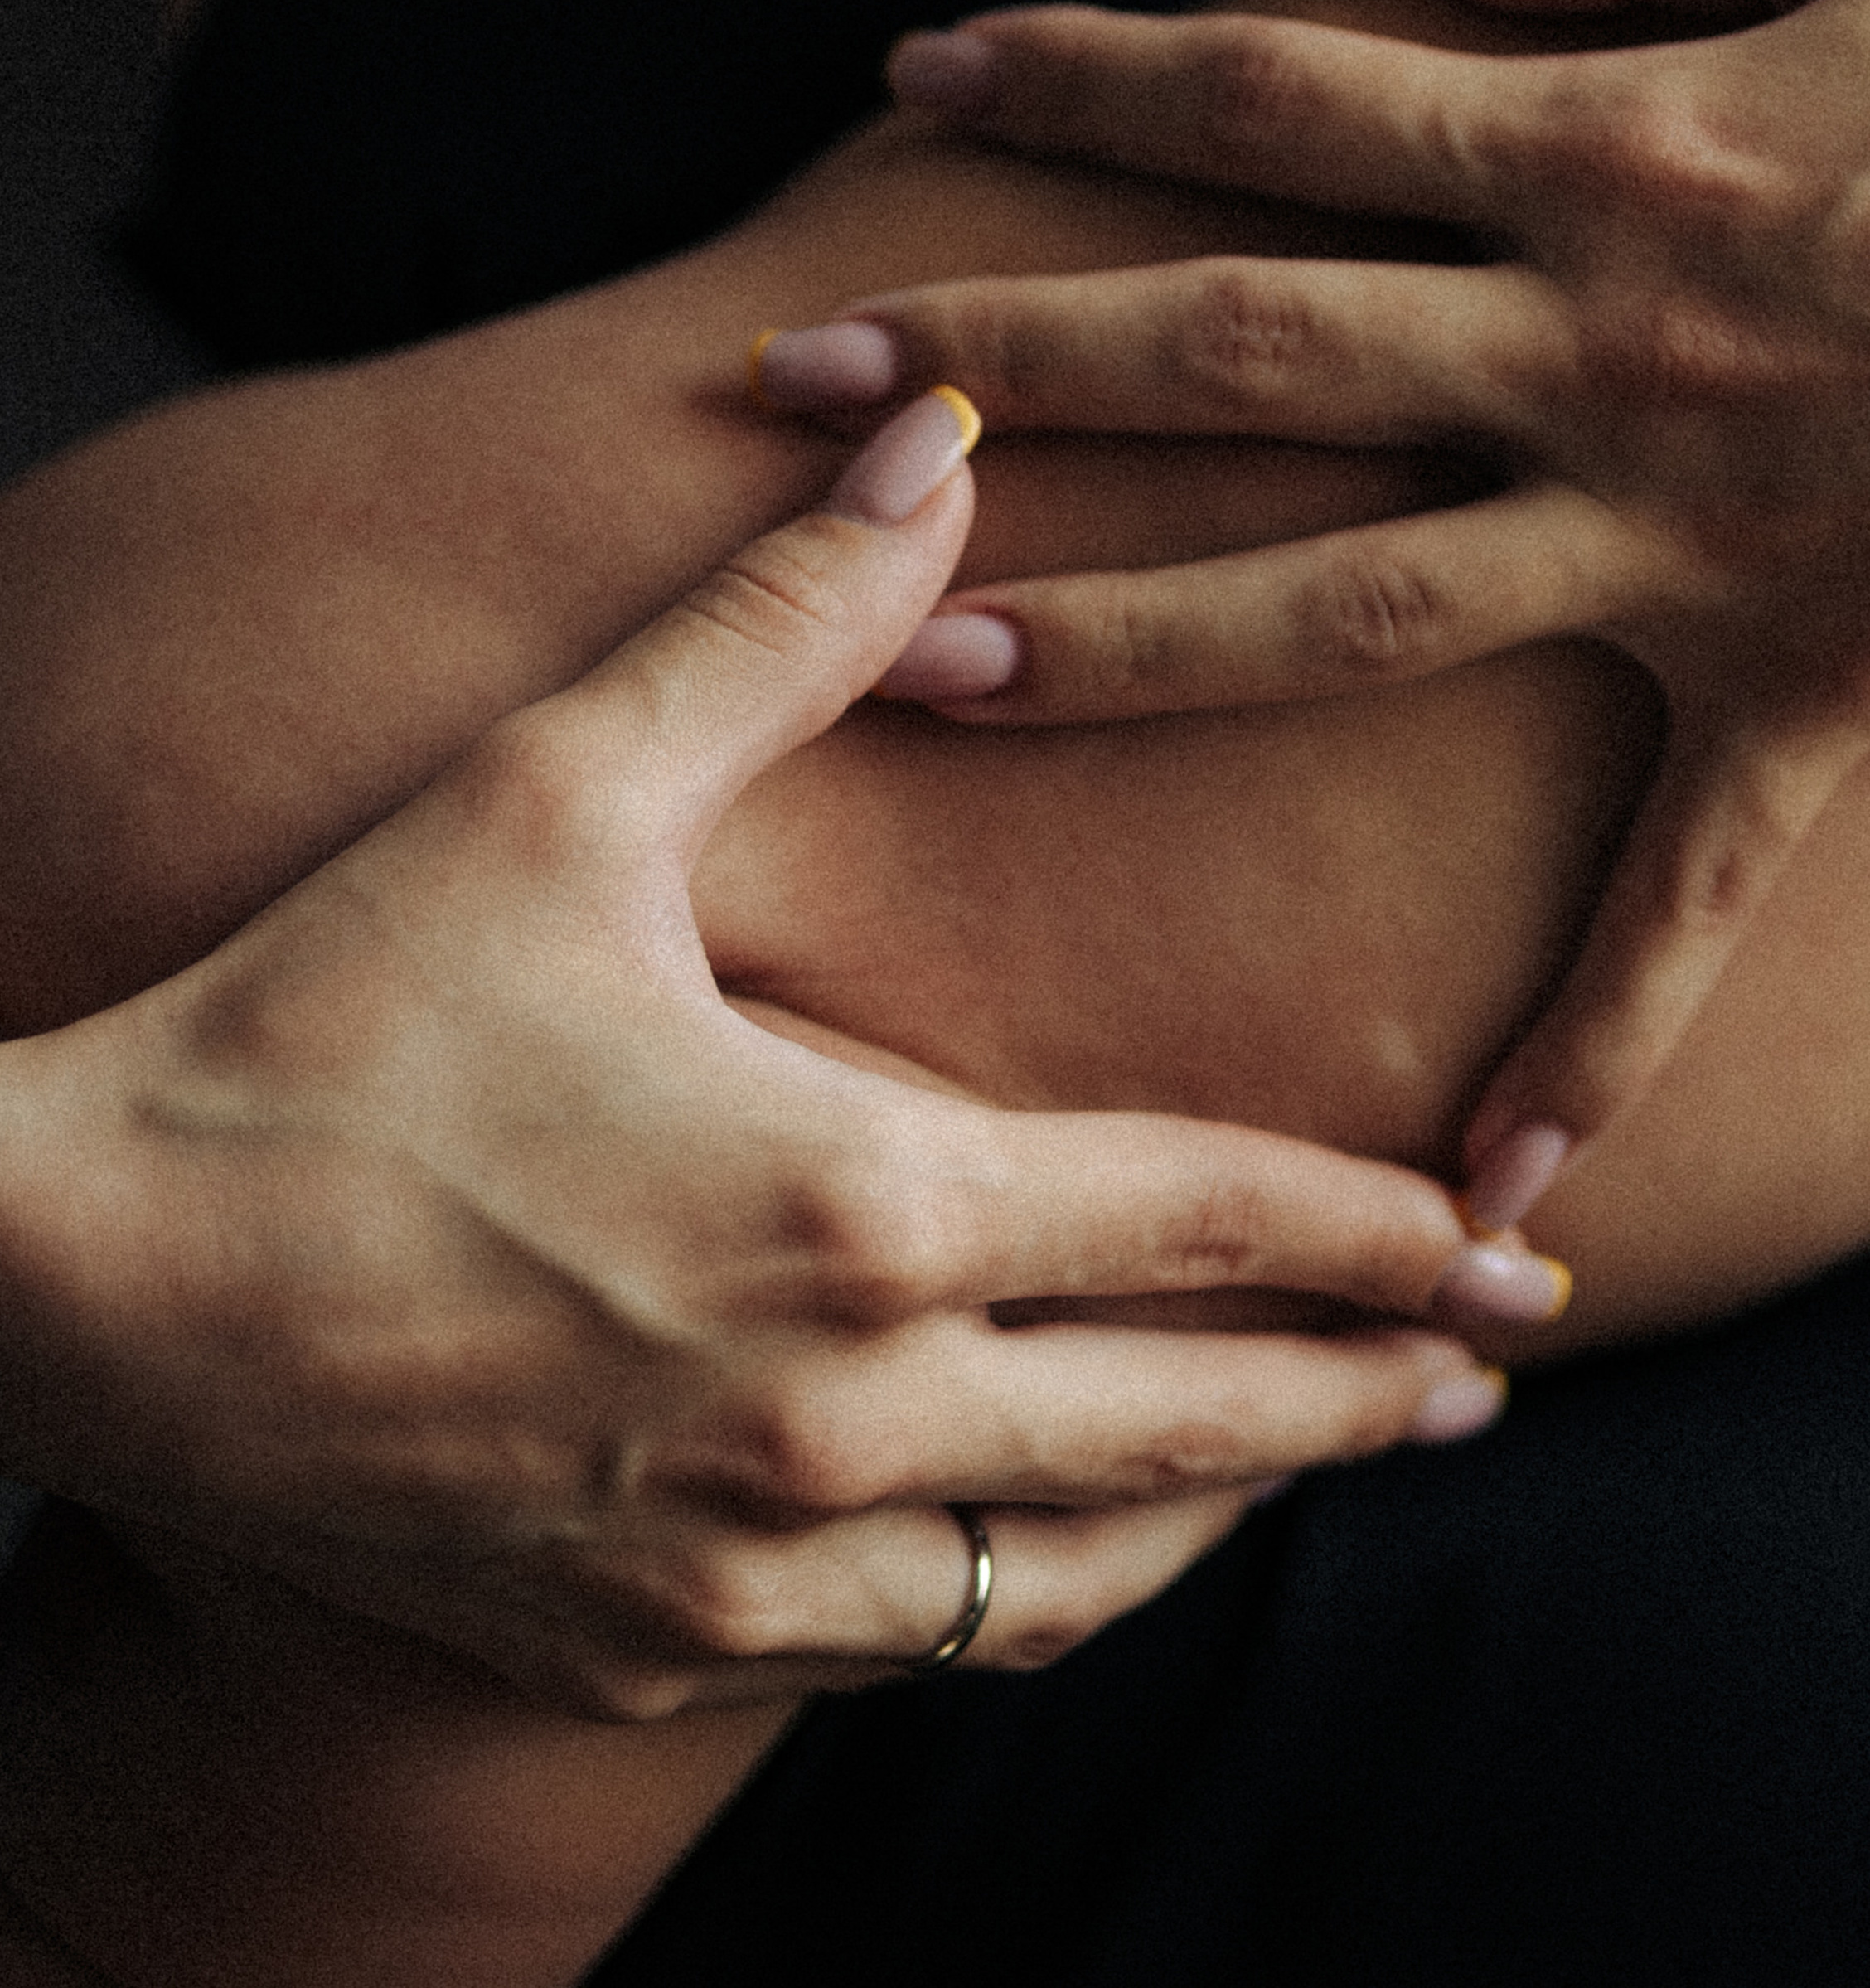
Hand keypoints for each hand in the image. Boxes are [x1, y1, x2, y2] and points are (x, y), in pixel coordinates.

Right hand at [0, 393, 1497, 1717]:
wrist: (74, 1281)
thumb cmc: (314, 1024)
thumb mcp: (554, 792)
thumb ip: (777, 620)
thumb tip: (931, 435)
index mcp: (853, 1204)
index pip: (1207, 1221)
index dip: (1377, 1231)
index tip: (1507, 1243)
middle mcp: (833, 1418)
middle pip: (1190, 1434)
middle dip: (1361, 1400)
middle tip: (1484, 1374)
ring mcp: (741, 1567)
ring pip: (1070, 1582)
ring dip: (1215, 1519)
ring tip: (1310, 1465)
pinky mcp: (645, 1653)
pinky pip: (911, 1646)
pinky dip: (1026, 1593)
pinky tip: (1055, 1547)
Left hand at [757, 0, 1869, 1221]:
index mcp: (1604, 152)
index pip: (1271, 104)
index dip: (1075, 79)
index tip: (907, 79)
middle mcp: (1596, 353)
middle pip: (1239, 357)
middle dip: (1004, 362)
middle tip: (785, 384)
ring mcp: (1684, 536)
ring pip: (1356, 609)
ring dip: (1143, 648)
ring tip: (942, 675)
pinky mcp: (1801, 683)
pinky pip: (1684, 894)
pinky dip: (1594, 1037)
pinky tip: (1491, 1190)